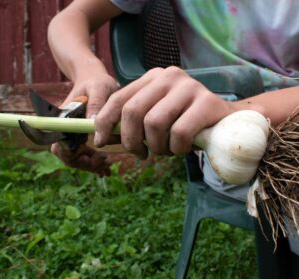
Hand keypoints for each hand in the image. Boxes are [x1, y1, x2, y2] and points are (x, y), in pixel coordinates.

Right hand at [51, 72, 118, 173]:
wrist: (95, 80)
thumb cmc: (97, 82)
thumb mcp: (100, 88)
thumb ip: (96, 104)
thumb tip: (93, 126)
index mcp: (65, 118)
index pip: (60, 146)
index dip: (73, 157)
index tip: (92, 157)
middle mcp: (65, 128)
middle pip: (68, 156)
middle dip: (86, 164)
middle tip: (106, 162)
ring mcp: (72, 134)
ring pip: (76, 158)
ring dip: (91, 165)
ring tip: (107, 166)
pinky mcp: (80, 137)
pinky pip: (83, 155)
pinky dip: (94, 162)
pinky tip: (106, 166)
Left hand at [94, 66, 235, 157]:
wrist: (225, 119)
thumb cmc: (184, 121)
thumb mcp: (156, 115)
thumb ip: (133, 120)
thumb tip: (101, 134)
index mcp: (153, 77)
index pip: (119, 98)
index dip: (105, 122)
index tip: (100, 141)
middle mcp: (168, 76)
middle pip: (133, 112)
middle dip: (131, 141)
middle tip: (141, 154)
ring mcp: (189, 87)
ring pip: (154, 124)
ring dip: (157, 147)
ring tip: (166, 150)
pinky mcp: (206, 102)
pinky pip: (179, 134)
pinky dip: (176, 149)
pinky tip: (182, 149)